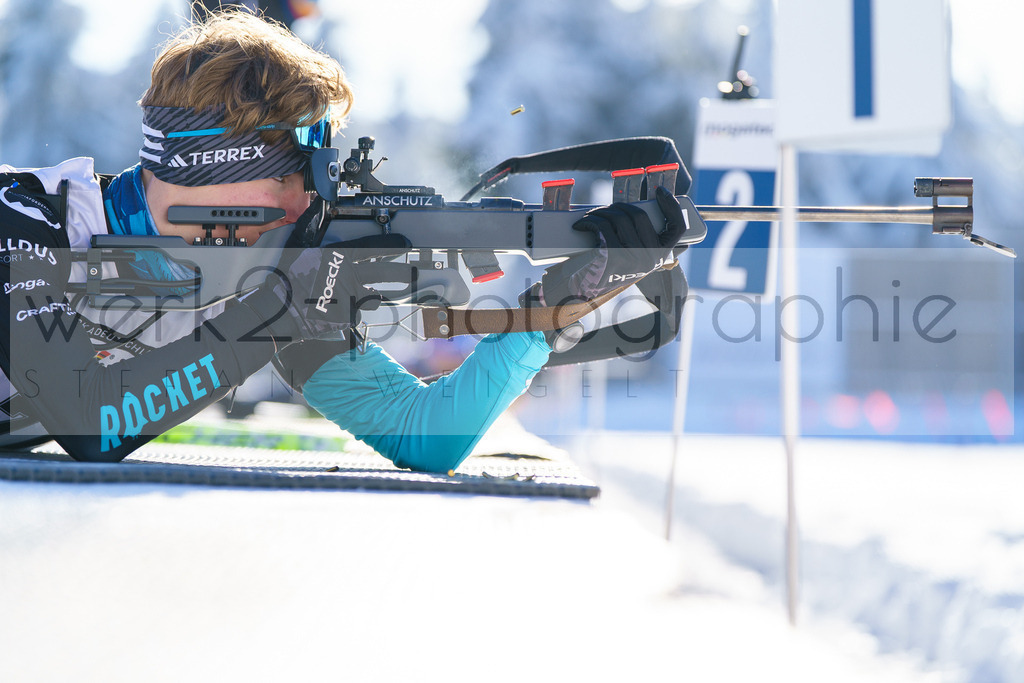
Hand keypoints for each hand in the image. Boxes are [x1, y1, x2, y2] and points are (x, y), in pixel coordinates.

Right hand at [252, 201, 409, 340]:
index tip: (404, 244)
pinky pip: (355, 315)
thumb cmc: (285, 277)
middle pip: (384, 273)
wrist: (278, 309)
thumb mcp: (297, 244)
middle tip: (410, 273)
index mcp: (340, 257)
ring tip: (367, 297)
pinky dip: (350, 314)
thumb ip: (311, 224)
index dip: (391, 245)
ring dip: (372, 298)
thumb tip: (318, 203)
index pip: (373, 248)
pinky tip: (338, 311)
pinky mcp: (346, 318)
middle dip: (401, 273)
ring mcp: (350, 298)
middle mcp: (350, 276)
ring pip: (373, 298)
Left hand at [538, 187, 684, 304]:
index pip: (677, 227)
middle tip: (606, 210)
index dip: (671, 206)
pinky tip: (582, 224)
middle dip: (619, 207)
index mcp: (660, 255)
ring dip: (601, 212)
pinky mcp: (612, 257)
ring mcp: (632, 258)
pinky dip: (589, 222)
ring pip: (618, 218)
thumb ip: (643, 240)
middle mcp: (650, 258)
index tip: (660, 192)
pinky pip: (602, 228)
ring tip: (591, 216)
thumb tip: (642, 212)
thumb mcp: (634, 257)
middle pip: (638, 216)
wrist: (587, 292)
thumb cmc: (610, 269)